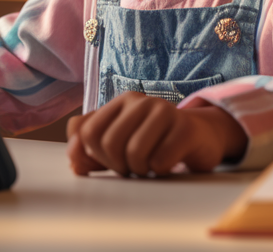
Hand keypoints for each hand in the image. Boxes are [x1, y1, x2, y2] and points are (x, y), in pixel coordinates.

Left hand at [66, 92, 247, 176]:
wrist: (199, 138)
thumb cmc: (153, 143)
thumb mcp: (118, 143)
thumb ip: (89, 149)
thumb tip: (73, 160)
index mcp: (121, 102)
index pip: (89, 132)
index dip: (95, 156)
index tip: (110, 162)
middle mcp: (141, 101)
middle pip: (109, 144)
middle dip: (118, 166)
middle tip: (132, 168)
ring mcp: (165, 111)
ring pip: (134, 153)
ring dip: (140, 170)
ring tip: (149, 166)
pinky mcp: (186, 128)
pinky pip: (160, 160)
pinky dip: (159, 170)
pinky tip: (167, 163)